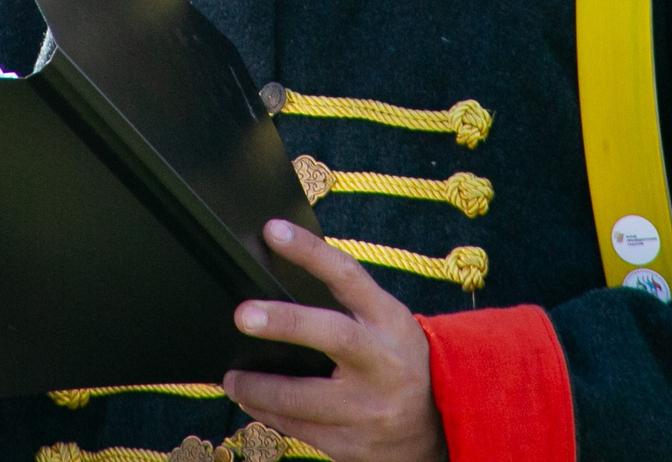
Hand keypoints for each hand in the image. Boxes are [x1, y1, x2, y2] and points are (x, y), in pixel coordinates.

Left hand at [222, 219, 446, 461]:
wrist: (438, 426)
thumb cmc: (398, 360)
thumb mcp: (387, 323)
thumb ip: (347, 304)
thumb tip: (279, 279)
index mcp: (389, 322)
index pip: (349, 276)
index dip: (311, 251)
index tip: (273, 230)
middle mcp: (382, 362)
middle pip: (333, 336)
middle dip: (284, 324)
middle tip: (243, 315)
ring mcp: (369, 408)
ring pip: (303, 398)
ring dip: (258, 387)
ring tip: (232, 378)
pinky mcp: (352, 444)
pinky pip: (299, 429)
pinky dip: (268, 414)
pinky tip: (252, 402)